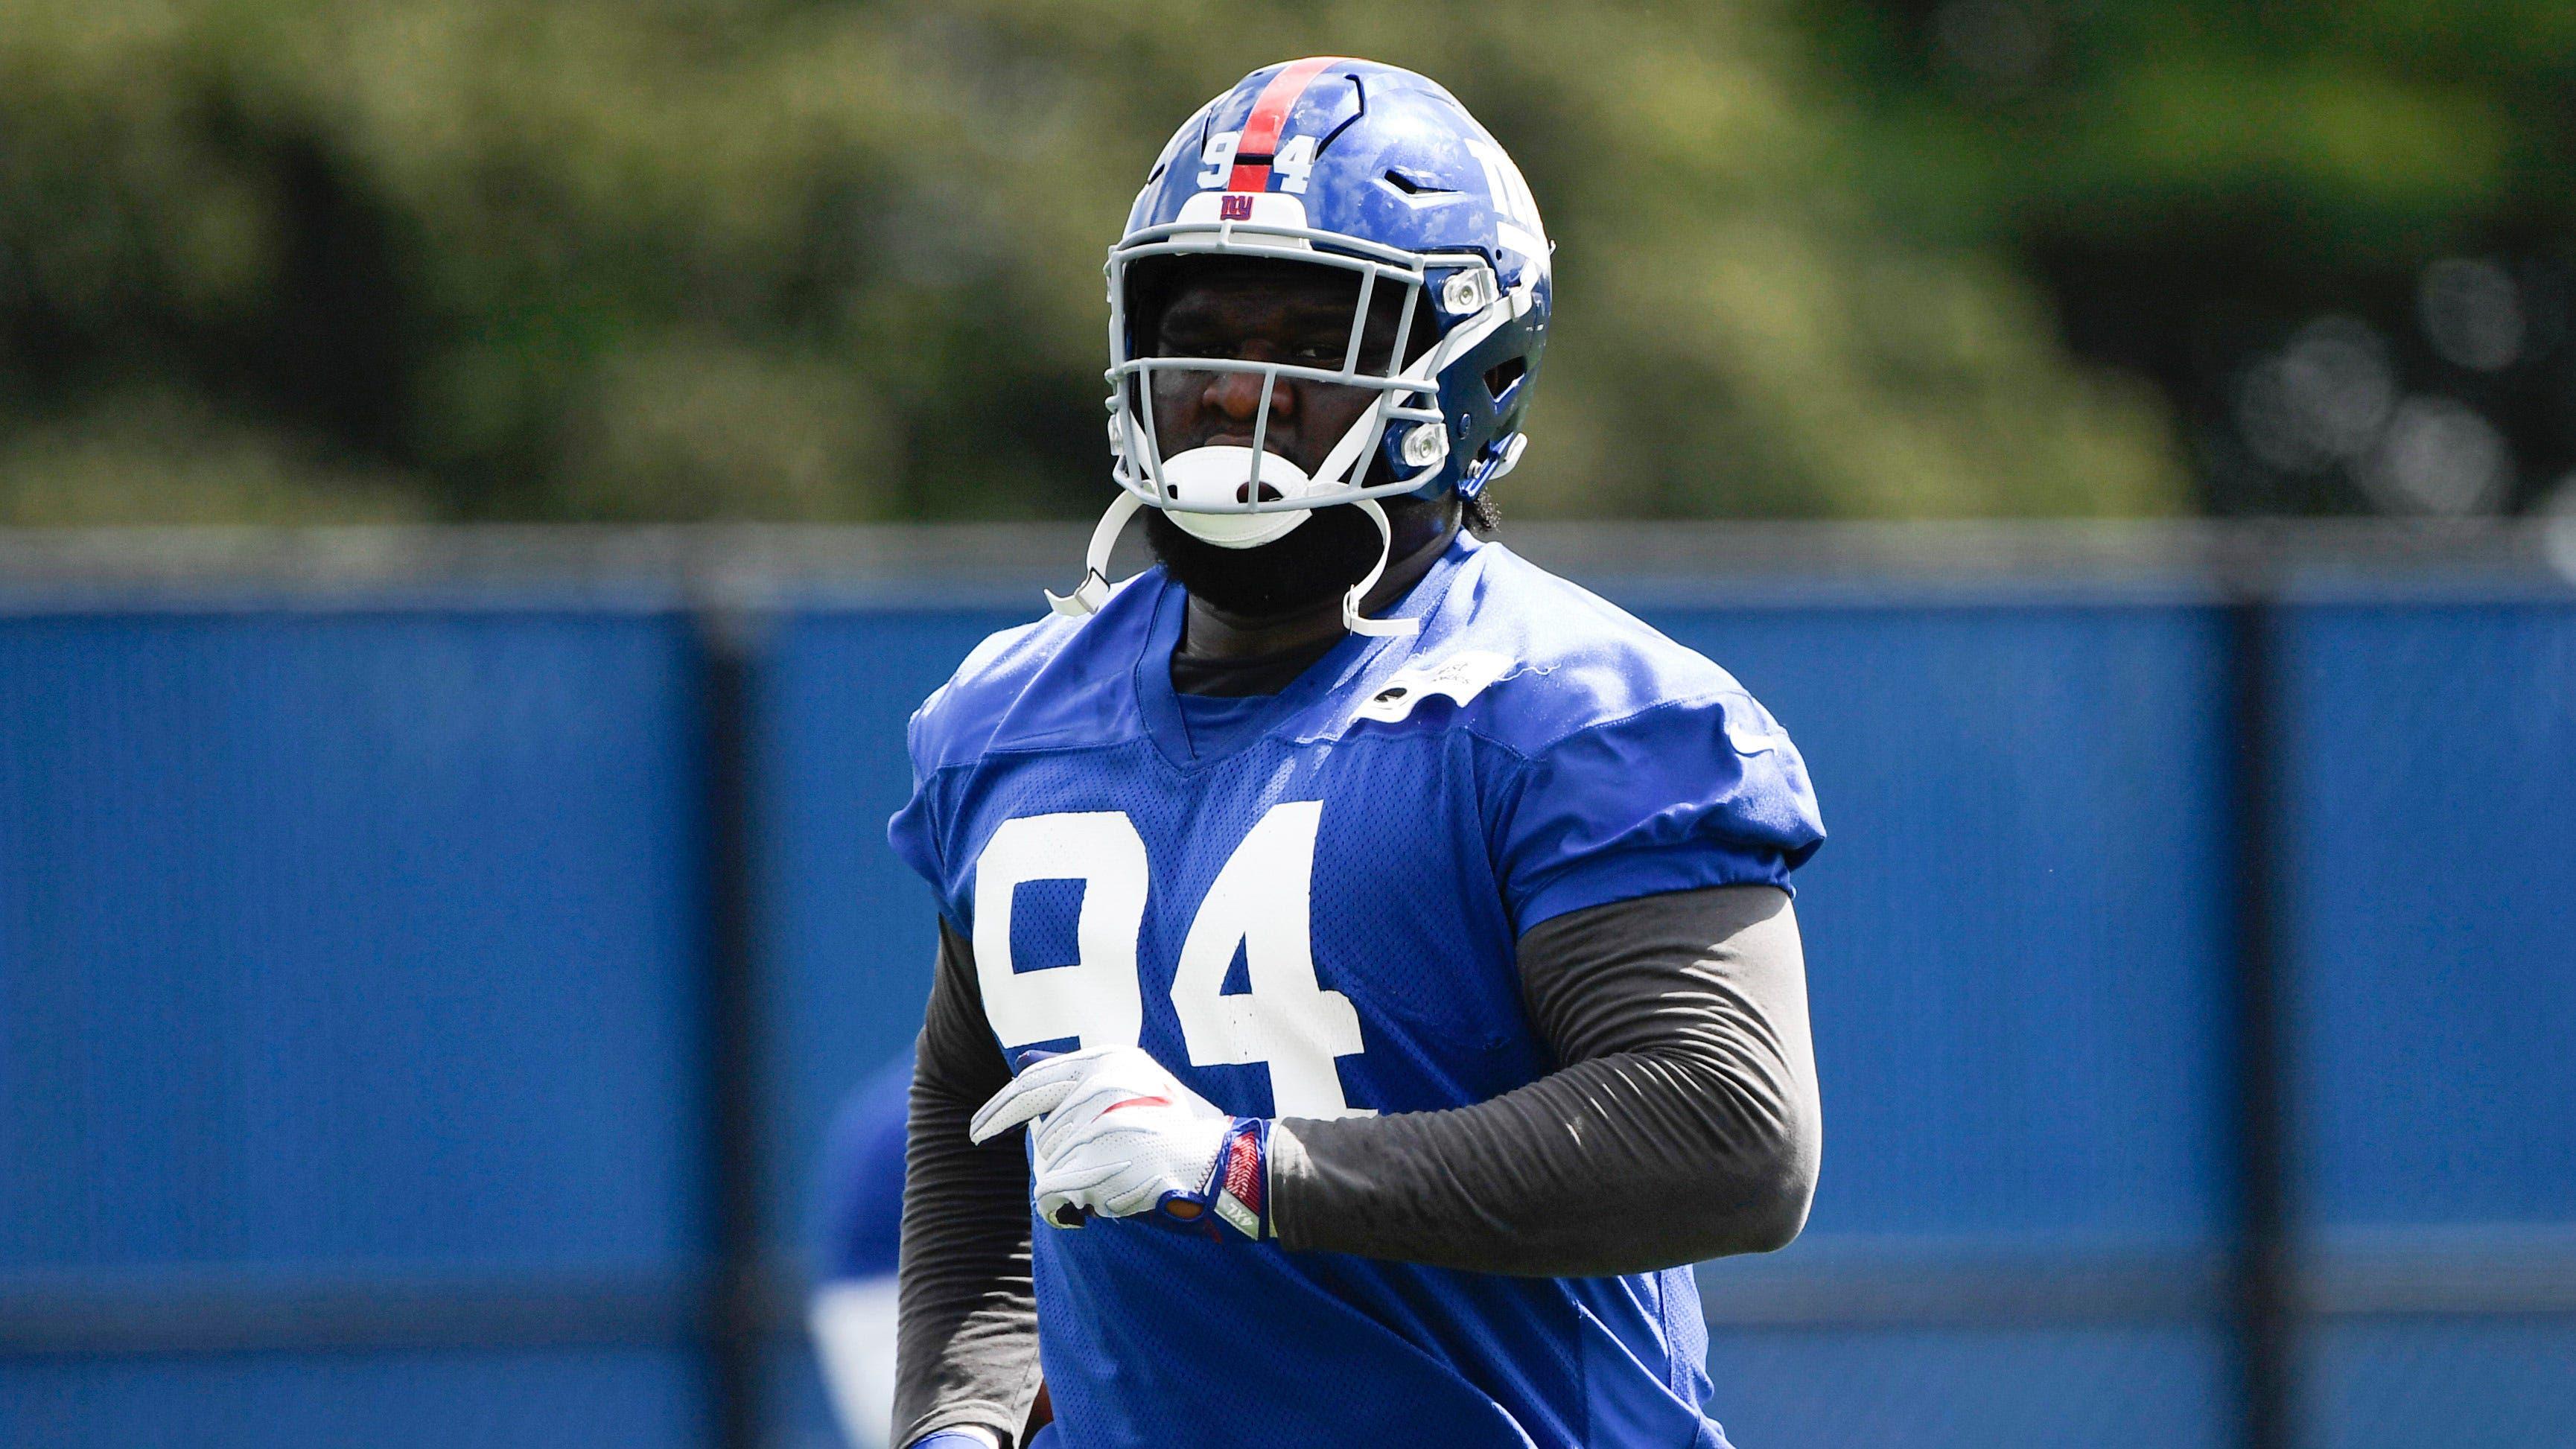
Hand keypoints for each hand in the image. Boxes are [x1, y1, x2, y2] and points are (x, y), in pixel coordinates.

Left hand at [968, 1045, 1272, 1238]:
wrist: (1221, 1166)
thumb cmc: (1176, 1129)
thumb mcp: (1133, 1085)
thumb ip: (1077, 1074)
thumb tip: (1021, 1061)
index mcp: (1107, 1060)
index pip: (1031, 1085)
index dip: (998, 1111)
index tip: (977, 1132)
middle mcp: (1102, 1085)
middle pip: (1041, 1137)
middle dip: (1063, 1164)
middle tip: (1105, 1174)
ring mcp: (1103, 1123)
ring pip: (1047, 1167)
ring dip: (1073, 1186)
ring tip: (1116, 1183)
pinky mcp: (1103, 1162)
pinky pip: (1051, 1192)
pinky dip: (1061, 1209)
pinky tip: (1089, 1211)